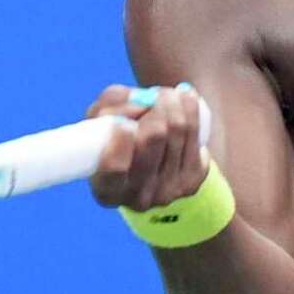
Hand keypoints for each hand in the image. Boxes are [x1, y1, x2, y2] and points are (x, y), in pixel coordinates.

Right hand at [84, 83, 210, 210]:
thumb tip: (143, 101)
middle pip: (154, 136)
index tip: (124, 122)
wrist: (152, 156)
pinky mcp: (192, 180)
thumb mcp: (98, 119)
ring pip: (177, 128)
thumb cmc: (115, 135)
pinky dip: (189, 107)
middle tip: (150, 97)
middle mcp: (137, 198)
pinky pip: (195, 132)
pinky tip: (183, 101)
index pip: (115, 168)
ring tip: (165, 95)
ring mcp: (168, 192)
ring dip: (171, 101)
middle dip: (153, 106)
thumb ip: (110, 105)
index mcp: (106, 190)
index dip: (121, 139)